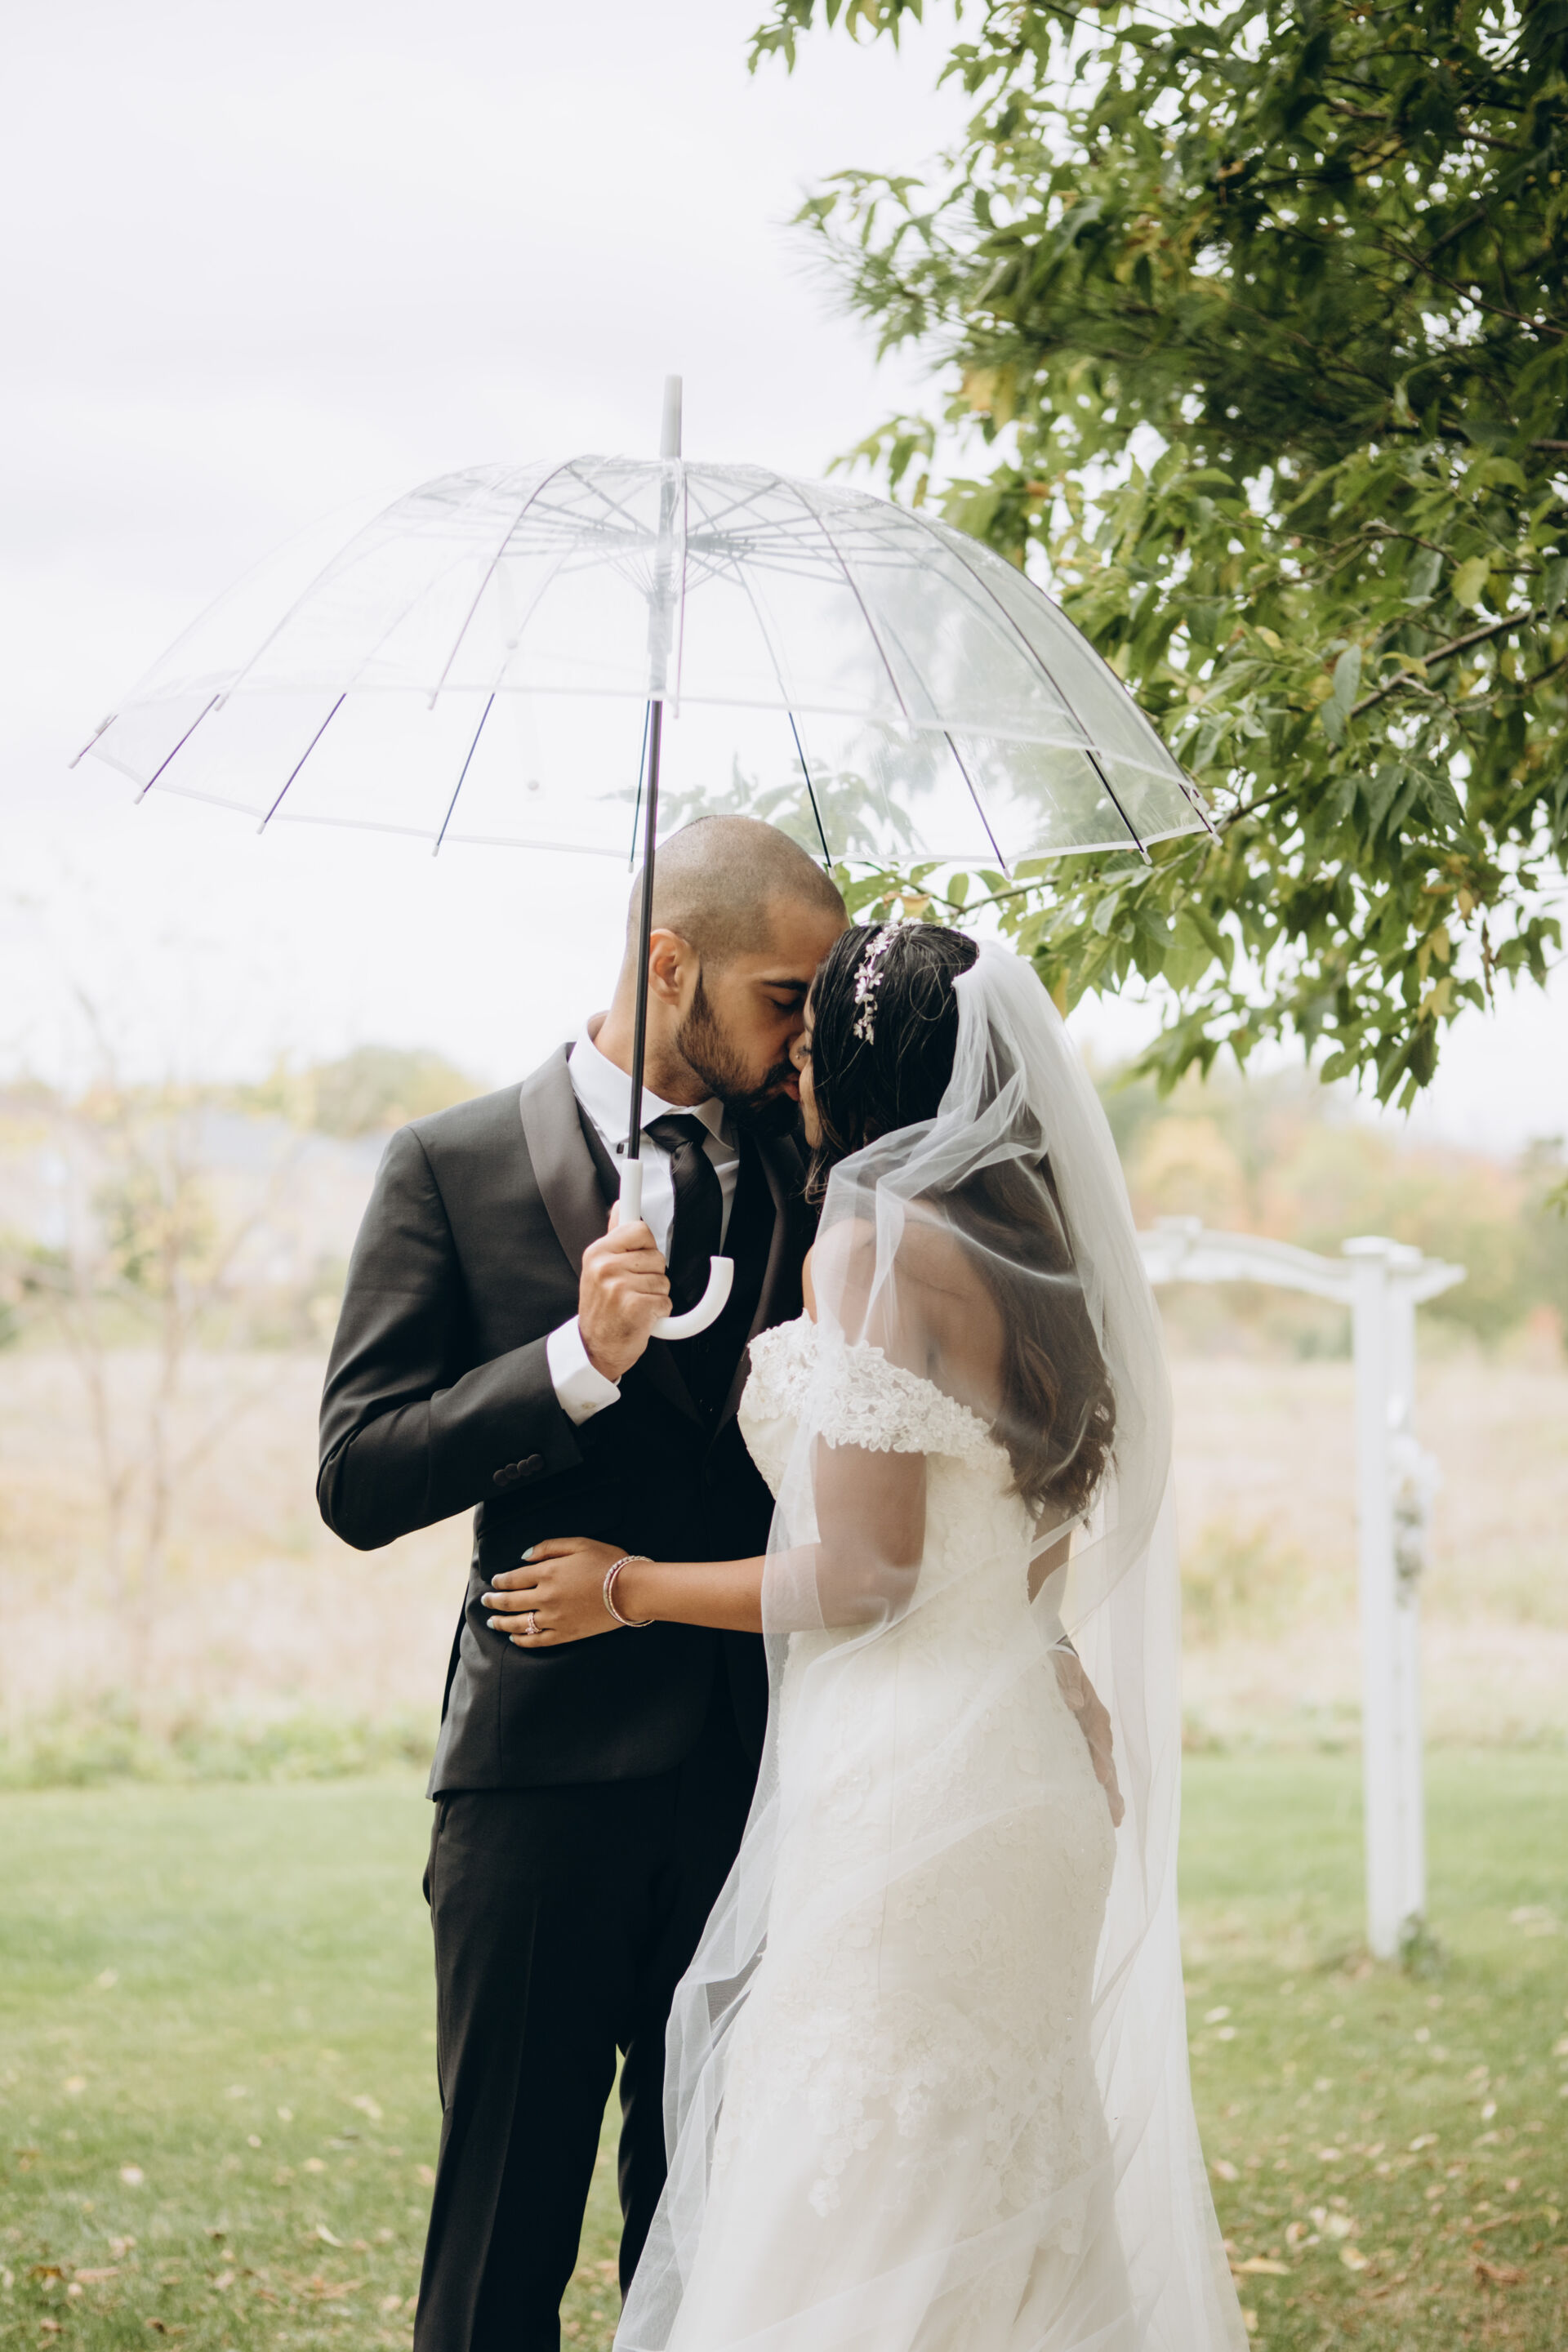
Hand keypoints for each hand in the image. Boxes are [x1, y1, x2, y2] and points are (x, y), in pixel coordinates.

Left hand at [484, 1538, 632, 1646]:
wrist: (631, 1590)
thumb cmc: (608, 1562)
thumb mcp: (579, 1544)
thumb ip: (548, 1548)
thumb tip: (523, 1557)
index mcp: (548, 1573)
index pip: (513, 1579)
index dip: (500, 1581)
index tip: (494, 1582)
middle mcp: (546, 1597)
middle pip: (510, 1602)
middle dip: (494, 1601)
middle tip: (485, 1601)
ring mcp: (554, 1618)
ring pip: (518, 1624)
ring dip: (501, 1622)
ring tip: (492, 1621)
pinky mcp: (565, 1634)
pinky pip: (536, 1640)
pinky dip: (521, 1640)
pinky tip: (514, 1638)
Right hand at [578, 1207, 670, 1380]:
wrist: (594, 1348)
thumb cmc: (602, 1309)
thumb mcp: (598, 1268)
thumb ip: (613, 1237)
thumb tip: (620, 1207)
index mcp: (598, 1253)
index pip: (638, 1229)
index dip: (647, 1242)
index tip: (639, 1210)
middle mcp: (605, 1267)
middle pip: (657, 1256)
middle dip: (653, 1274)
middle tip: (633, 1289)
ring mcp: (619, 1287)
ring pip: (663, 1280)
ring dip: (656, 1296)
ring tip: (634, 1304)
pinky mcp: (634, 1307)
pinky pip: (665, 1301)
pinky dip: (659, 1313)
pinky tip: (640, 1318)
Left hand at [1051, 1646, 1124, 1827]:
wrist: (1055, 1662)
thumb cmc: (1056, 1665)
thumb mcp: (1061, 1668)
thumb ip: (1067, 1683)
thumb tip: (1075, 1702)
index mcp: (1093, 1712)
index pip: (1100, 1737)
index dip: (1100, 1757)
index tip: (1101, 1777)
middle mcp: (1096, 1730)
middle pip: (1107, 1761)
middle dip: (1111, 1788)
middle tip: (1115, 1815)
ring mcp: (1090, 1741)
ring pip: (1103, 1770)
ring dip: (1107, 1794)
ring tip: (1114, 1820)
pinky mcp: (1081, 1748)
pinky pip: (1089, 1771)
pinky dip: (1096, 1790)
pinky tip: (1100, 1812)